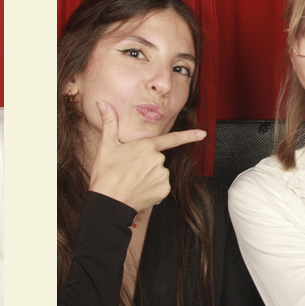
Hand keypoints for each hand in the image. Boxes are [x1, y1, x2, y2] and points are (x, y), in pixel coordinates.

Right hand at [88, 101, 206, 215]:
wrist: (108, 202)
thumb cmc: (106, 174)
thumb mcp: (106, 146)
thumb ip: (109, 123)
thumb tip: (102, 102)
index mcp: (147, 146)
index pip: (172, 139)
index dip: (189, 136)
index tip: (203, 134)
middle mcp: (158, 159)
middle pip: (157, 159)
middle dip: (146, 165)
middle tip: (129, 172)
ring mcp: (162, 175)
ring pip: (159, 173)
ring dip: (149, 178)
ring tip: (133, 183)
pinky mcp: (164, 190)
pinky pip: (161, 187)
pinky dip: (152, 190)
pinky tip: (140, 191)